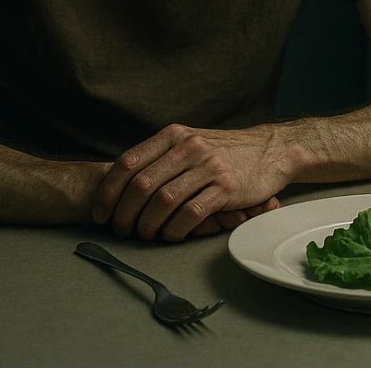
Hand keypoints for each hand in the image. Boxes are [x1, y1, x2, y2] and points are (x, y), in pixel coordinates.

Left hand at [90, 123, 293, 241]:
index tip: (100, 211)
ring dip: (147, 225)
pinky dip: (174, 230)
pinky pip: (190, 214)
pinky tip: (172, 235)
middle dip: (124, 213)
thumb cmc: (225, 152)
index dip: (108, 190)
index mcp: (174, 135)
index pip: (129, 162)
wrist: (270, 150)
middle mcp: (189, 147)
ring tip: (145, 235)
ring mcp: (208, 166)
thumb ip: (161, 156)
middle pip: (141, 185)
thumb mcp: (191, 142)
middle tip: (121, 230)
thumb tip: (122, 183)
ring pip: (163, 201)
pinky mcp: (226, 188)